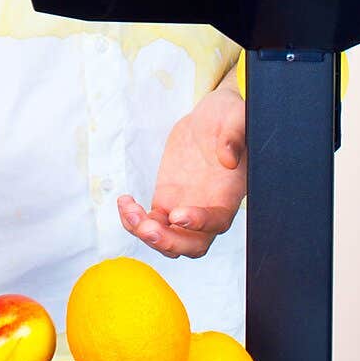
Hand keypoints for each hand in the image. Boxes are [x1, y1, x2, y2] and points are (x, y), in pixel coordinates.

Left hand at [117, 76, 246, 259]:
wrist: (209, 120)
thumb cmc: (228, 117)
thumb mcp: (235, 115)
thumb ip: (235, 135)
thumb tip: (229, 158)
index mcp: (230, 192)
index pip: (218, 221)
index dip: (200, 224)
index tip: (179, 214)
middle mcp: (209, 208)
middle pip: (193, 245)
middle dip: (169, 242)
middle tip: (147, 227)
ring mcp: (186, 208)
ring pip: (169, 240)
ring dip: (146, 234)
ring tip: (129, 209)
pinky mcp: (167, 202)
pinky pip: (150, 224)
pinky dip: (134, 221)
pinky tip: (124, 202)